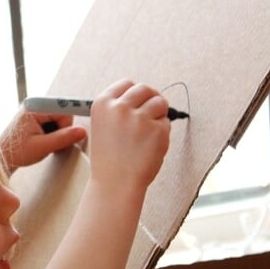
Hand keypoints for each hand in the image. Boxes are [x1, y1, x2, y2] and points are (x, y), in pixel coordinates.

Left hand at [0, 109, 86, 172]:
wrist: (2, 158)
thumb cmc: (16, 152)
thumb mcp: (42, 147)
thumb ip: (63, 138)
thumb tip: (81, 132)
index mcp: (34, 107)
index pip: (63, 109)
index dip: (68, 124)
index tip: (79, 132)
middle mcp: (34, 105)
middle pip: (62, 114)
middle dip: (61, 130)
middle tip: (51, 143)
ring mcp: (33, 110)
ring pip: (58, 120)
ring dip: (57, 133)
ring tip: (45, 143)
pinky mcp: (34, 117)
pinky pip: (51, 122)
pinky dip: (52, 133)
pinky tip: (43, 141)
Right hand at [88, 80, 170, 195]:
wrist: (115, 184)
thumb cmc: (110, 160)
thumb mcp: (103, 127)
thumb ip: (118, 109)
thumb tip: (143, 96)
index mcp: (102, 104)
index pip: (126, 84)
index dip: (136, 93)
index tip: (140, 101)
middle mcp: (119, 107)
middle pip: (145, 89)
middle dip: (151, 100)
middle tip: (151, 115)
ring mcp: (139, 118)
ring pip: (160, 103)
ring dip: (159, 115)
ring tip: (148, 135)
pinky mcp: (157, 130)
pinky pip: (166, 123)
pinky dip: (163, 133)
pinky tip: (150, 147)